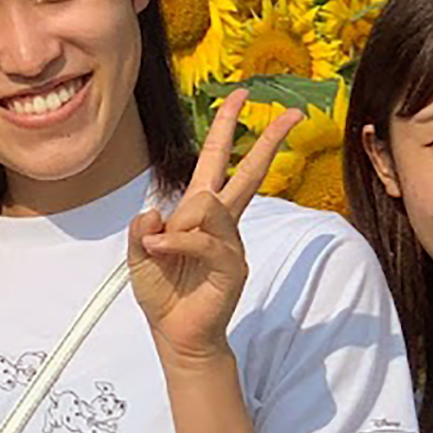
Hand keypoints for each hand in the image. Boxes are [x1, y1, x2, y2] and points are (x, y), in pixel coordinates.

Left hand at [128, 91, 299, 362]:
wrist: (176, 335)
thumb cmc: (164, 294)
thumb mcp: (139, 257)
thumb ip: (142, 233)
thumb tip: (155, 213)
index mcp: (200, 213)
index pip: (217, 162)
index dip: (225, 128)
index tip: (241, 97)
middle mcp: (220, 224)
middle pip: (248, 173)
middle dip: (268, 141)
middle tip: (292, 113)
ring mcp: (230, 244)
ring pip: (208, 205)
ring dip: (177, 225)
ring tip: (160, 248)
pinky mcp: (232, 266)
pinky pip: (203, 240)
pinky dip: (177, 244)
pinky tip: (160, 252)